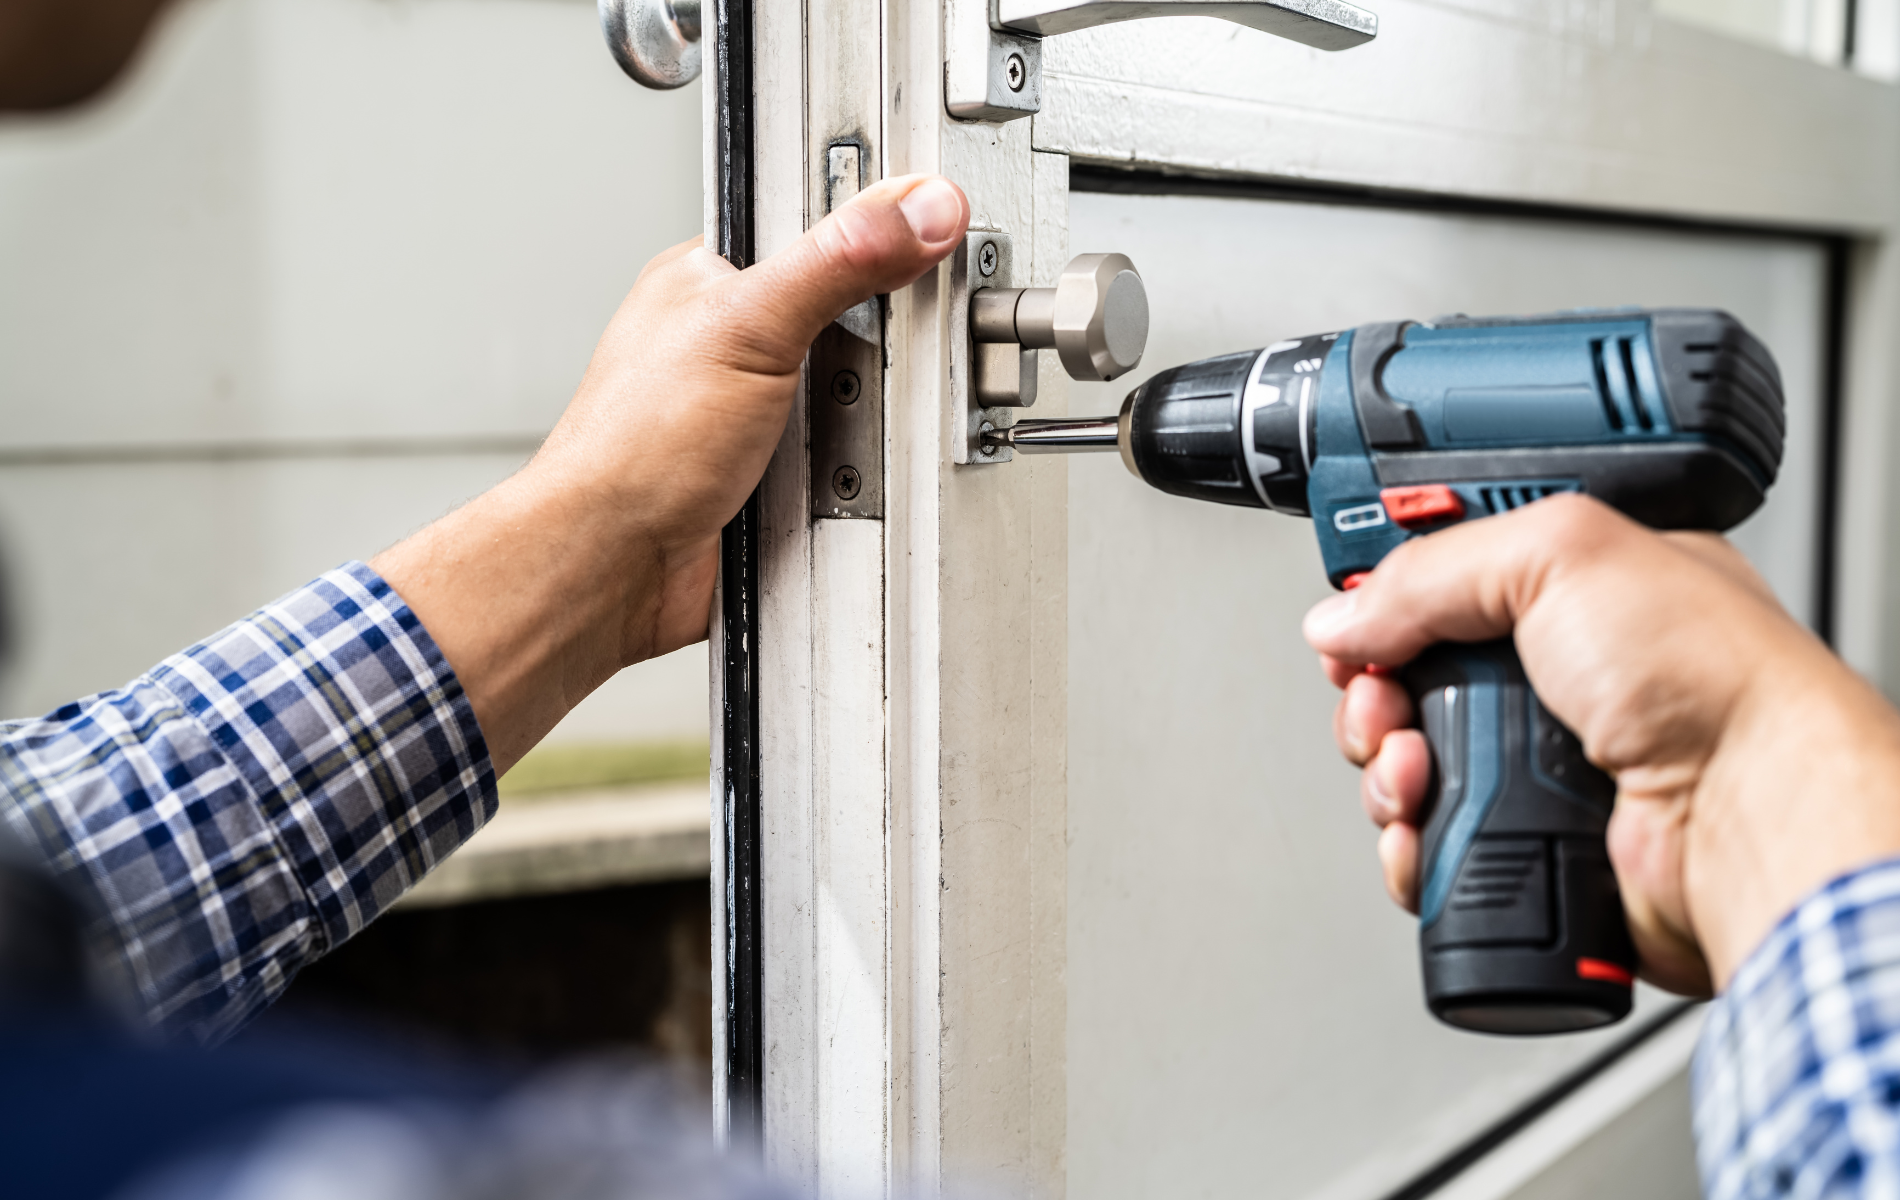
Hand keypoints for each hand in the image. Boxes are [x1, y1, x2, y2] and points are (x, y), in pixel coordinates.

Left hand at [372, 174, 969, 772]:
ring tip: (851, 427)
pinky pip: (848, 459)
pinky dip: (856, 472)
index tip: (931, 239)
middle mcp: (736, 340)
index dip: (875, 231)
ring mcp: (760, 409)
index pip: (818, 224)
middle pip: (853, 315)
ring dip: (867, 419)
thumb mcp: (750, 326)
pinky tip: (842, 473)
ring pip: (856, 392)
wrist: (615, 567)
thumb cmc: (634, 449)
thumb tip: (916, 207)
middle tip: (884, 356)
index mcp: (714, 277)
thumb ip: (839, 259)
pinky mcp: (780, 472)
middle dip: (880, 346)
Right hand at [1302, 494, 1899, 992]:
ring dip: (1386, 773)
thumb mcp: (1562, 555)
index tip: (1361, 621)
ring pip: (1408, 769)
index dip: (1391, 601)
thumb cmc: (1716, 681)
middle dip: (1375, 697)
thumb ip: (1433, 570)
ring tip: (1416, 772)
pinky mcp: (1534, 844)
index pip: (1448, 583)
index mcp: (1579, 594)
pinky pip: (1430, 846)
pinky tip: (1426, 828)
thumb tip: (1345, 615)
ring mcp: (1545, 768)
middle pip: (1410, 681)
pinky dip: (1409, 844)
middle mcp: (1560, 680)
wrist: (1747, 818)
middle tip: (1385, 704)